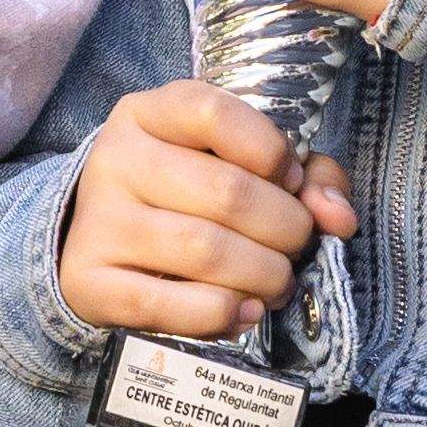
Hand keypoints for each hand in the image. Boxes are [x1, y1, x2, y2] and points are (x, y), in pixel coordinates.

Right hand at [61, 82, 354, 337]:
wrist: (95, 238)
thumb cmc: (184, 192)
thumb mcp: (236, 160)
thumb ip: (303, 175)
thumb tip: (340, 216)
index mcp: (151, 112)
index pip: (216, 115)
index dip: (273, 153)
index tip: (292, 182)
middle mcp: (116, 157)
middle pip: (226, 192)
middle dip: (285, 228)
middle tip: (297, 247)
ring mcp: (98, 220)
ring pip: (203, 251)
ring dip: (263, 275)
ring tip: (278, 283)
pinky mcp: (87, 280)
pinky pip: (164, 305)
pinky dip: (220, 314)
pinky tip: (245, 312)